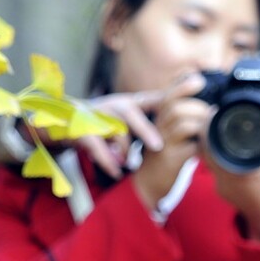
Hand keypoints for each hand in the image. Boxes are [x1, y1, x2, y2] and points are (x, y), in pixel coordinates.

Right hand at [75, 72, 204, 180]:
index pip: (150, 100)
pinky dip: (106, 159)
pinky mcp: (82, 132)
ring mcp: (97, 118)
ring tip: (130, 161)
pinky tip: (117, 170)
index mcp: (129, 102)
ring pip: (111, 130)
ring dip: (122, 147)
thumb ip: (156, 103)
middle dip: (143, 129)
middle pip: (129, 113)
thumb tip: (190, 90)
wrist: (69, 122)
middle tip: (159, 146)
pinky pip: (94, 145)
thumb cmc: (108, 116)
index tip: (190, 95)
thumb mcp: (132, 108)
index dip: (169, 98)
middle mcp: (113, 107)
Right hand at [125, 73, 210, 210]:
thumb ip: (180, 117)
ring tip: (211, 129)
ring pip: (184, 124)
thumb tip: (203, 100)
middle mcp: (158, 128)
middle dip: (198, 107)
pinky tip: (208, 147)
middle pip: (176, 107)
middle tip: (211, 113)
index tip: (199, 80)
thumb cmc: (162, 154)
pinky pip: (192, 147)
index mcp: (158, 119)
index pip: (168, 96)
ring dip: (202, 124)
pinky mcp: (171, 159)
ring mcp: (164, 144)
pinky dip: (204, 145)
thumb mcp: (167, 132)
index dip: (182, 86)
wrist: (147, 183)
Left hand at [201, 110, 259, 243]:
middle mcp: (228, 178)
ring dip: (210, 146)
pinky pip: (213, 170)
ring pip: (208, 159)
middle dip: (207, 133)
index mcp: (242, 169)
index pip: (213, 143)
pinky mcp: (220, 191)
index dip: (210, 125)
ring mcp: (221, 186)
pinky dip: (217, 160)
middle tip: (211, 119)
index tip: (213, 112)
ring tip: (216, 133)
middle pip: (205, 149)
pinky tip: (224, 154)